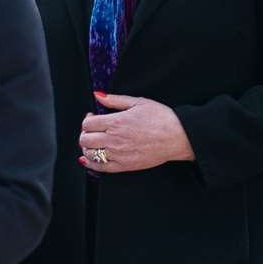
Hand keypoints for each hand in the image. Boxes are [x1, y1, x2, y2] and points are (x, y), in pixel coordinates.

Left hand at [79, 92, 194, 174]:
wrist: (177, 137)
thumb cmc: (161, 118)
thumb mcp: (138, 102)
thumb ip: (115, 100)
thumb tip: (98, 95)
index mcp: (116, 121)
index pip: (88, 123)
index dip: (87, 119)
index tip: (92, 117)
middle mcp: (114, 139)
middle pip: (85, 139)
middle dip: (85, 133)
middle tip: (92, 130)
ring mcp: (118, 154)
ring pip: (89, 154)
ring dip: (87, 148)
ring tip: (94, 143)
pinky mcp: (124, 166)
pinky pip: (100, 167)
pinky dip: (91, 164)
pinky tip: (90, 159)